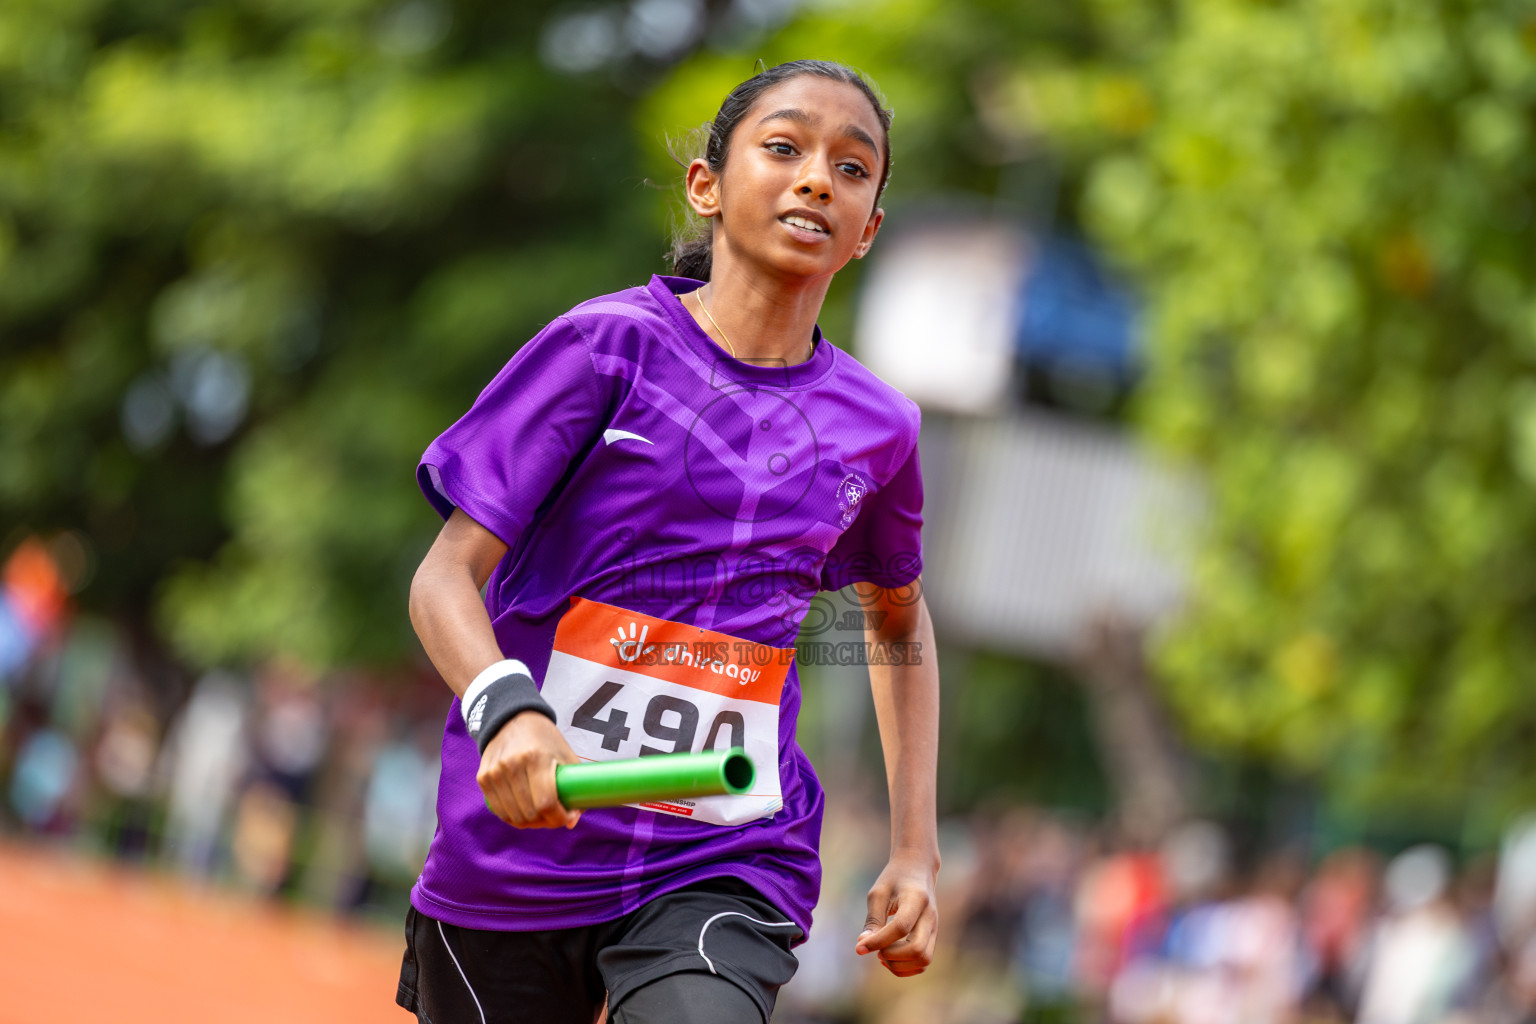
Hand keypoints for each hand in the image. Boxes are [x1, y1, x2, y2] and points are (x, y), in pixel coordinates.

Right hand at [476, 710, 581, 828]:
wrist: (512, 718)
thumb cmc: (544, 739)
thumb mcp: (564, 754)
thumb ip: (574, 786)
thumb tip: (572, 822)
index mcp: (536, 757)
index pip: (546, 802)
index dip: (558, 817)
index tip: (566, 817)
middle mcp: (512, 765)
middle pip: (530, 813)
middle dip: (546, 822)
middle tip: (555, 817)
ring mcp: (494, 772)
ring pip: (513, 816)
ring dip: (530, 823)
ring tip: (541, 816)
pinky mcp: (483, 778)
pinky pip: (499, 810)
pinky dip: (513, 817)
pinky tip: (524, 814)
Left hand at [855, 849, 938, 976]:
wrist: (918, 869)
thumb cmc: (894, 879)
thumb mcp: (878, 893)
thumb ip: (873, 920)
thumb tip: (862, 947)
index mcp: (916, 898)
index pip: (901, 927)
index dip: (879, 941)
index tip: (860, 946)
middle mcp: (930, 916)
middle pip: (917, 949)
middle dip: (892, 956)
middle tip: (876, 950)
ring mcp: (934, 927)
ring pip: (923, 959)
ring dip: (899, 965)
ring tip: (882, 955)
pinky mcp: (933, 936)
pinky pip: (924, 961)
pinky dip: (906, 967)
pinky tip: (890, 958)